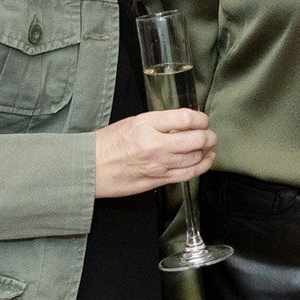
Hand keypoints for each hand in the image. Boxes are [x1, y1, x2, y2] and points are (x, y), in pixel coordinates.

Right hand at [93, 110, 214, 198]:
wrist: (90, 168)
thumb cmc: (108, 144)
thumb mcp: (133, 122)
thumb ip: (160, 122)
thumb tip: (184, 123)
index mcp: (147, 125)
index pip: (186, 118)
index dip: (201, 118)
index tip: (202, 120)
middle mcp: (155, 145)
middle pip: (197, 139)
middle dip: (209, 136)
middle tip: (209, 134)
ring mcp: (158, 165)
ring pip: (196, 158)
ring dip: (206, 151)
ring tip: (207, 147)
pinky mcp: (158, 180)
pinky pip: (188, 174)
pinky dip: (202, 167)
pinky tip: (205, 161)